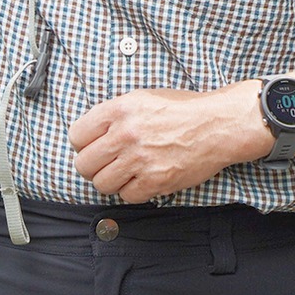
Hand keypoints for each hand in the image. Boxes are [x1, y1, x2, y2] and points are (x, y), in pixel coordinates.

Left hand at [69, 82, 269, 203]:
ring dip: (111, 181)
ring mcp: (140, 159)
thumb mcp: (142, 98)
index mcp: (119, 109)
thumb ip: (114, 115)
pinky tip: (143, 178)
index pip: (77, 135)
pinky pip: (126, 196)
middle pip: (84, 164)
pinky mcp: (155, 181)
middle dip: (92, 166)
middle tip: (106, 164)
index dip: (83, 144)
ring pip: (102, 184)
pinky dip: (132, 191)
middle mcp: (126, 134)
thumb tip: (91, 136)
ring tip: (125, 172)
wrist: (217, 124)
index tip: (92, 147)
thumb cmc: (182, 109)